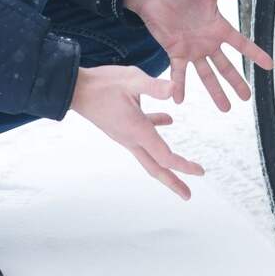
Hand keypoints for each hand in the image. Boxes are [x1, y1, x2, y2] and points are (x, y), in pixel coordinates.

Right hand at [71, 66, 204, 199]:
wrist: (74, 89)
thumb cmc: (102, 84)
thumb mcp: (132, 80)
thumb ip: (154, 87)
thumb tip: (174, 90)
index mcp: (138, 131)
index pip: (165, 156)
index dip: (183, 166)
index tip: (199, 172)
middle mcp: (132, 138)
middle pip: (155, 167)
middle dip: (173, 182)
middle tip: (188, 195)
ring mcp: (126, 135)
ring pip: (150, 155)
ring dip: (166, 163)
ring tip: (181, 167)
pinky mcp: (122, 127)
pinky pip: (143, 136)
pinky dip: (157, 133)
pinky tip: (168, 120)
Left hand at [124, 0, 273, 111]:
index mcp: (219, 28)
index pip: (242, 44)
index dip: (256, 55)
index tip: (270, 66)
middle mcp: (208, 42)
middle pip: (226, 66)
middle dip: (236, 82)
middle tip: (247, 98)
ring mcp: (192, 50)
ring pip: (207, 75)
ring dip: (215, 92)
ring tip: (225, 108)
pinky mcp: (175, 52)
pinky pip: (178, 73)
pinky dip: (178, 86)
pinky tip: (178, 100)